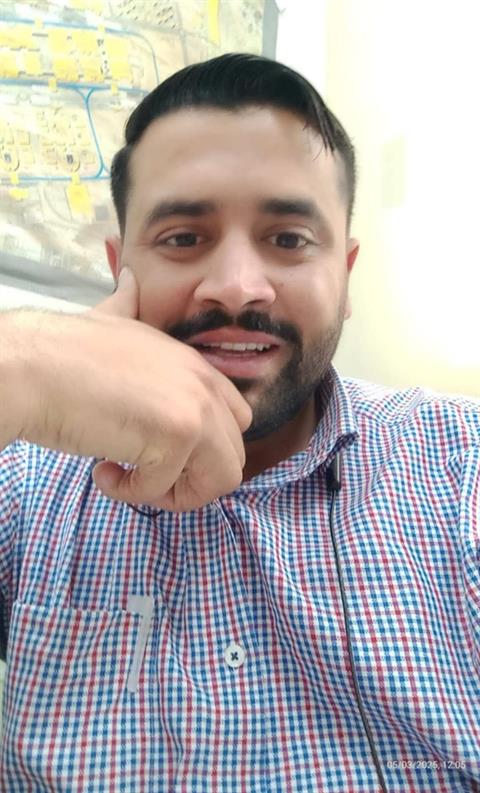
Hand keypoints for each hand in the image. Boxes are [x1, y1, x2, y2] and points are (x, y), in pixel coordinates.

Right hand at [20, 267, 251, 510]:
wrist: (28, 365)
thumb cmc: (59, 351)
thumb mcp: (111, 318)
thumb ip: (129, 305)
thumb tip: (130, 279)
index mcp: (194, 365)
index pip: (236, 420)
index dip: (204, 449)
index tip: (162, 453)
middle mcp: (203, 384)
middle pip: (234, 455)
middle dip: (192, 478)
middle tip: (146, 474)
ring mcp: (194, 409)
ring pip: (221, 480)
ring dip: (173, 492)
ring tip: (129, 477)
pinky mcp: (176, 435)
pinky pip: (165, 490)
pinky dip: (130, 493)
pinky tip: (102, 471)